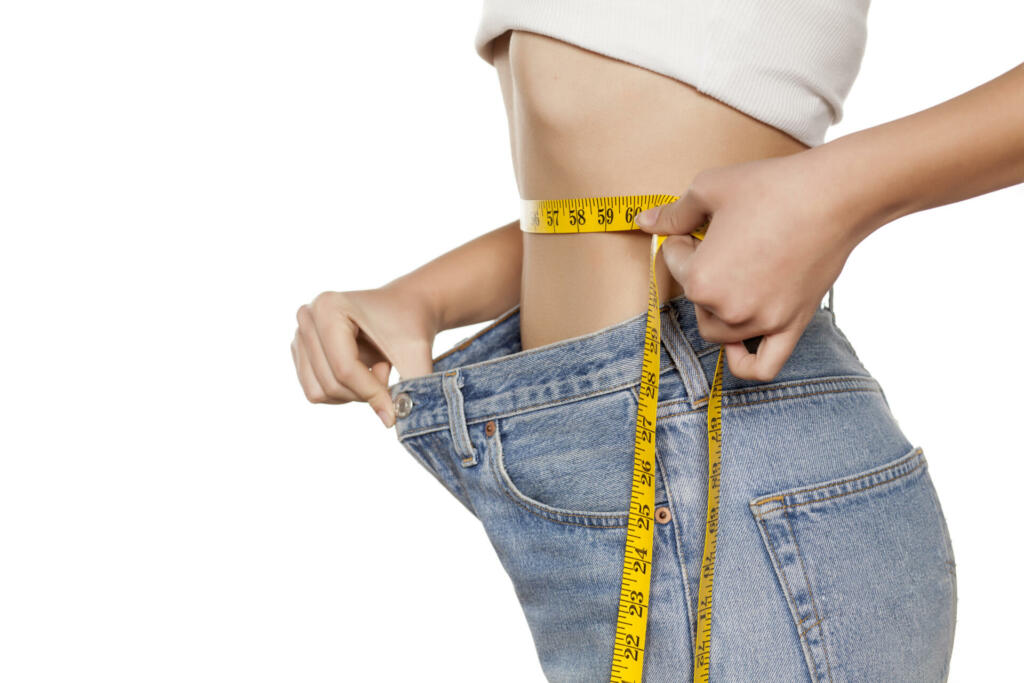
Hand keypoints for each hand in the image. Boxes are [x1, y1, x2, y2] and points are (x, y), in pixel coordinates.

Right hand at [291, 284, 438, 426]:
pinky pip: (317, 390)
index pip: (345, 368)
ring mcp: (299, 334)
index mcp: (329, 307)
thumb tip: (392, 423)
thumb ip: (409, 387)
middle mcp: (307, 317)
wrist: (406, 305)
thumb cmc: (412, 325)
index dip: (371, 393)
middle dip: (364, 391)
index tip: (394, 412)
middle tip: (389, 375)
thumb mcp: (416, 353)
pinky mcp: (300, 351)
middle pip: (330, 382)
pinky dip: (345, 389)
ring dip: (355, 391)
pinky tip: (364, 367)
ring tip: (377, 366)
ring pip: (321, 391)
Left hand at [634, 152, 858, 381]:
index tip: (701, 225)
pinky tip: (737, 348)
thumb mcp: (709, 189)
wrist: (834, 196)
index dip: (683, 239)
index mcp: (701, 280)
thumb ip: (673, 213)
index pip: (673, 263)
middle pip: (695, 300)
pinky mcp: (791, 326)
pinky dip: (744, 364)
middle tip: (722, 243)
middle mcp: (728, 309)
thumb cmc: (771, 188)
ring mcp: (761, 322)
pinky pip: (763, 365)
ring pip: (720, 332)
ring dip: (717, 308)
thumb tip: (644, 221)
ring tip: (734, 276)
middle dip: (700, 273)